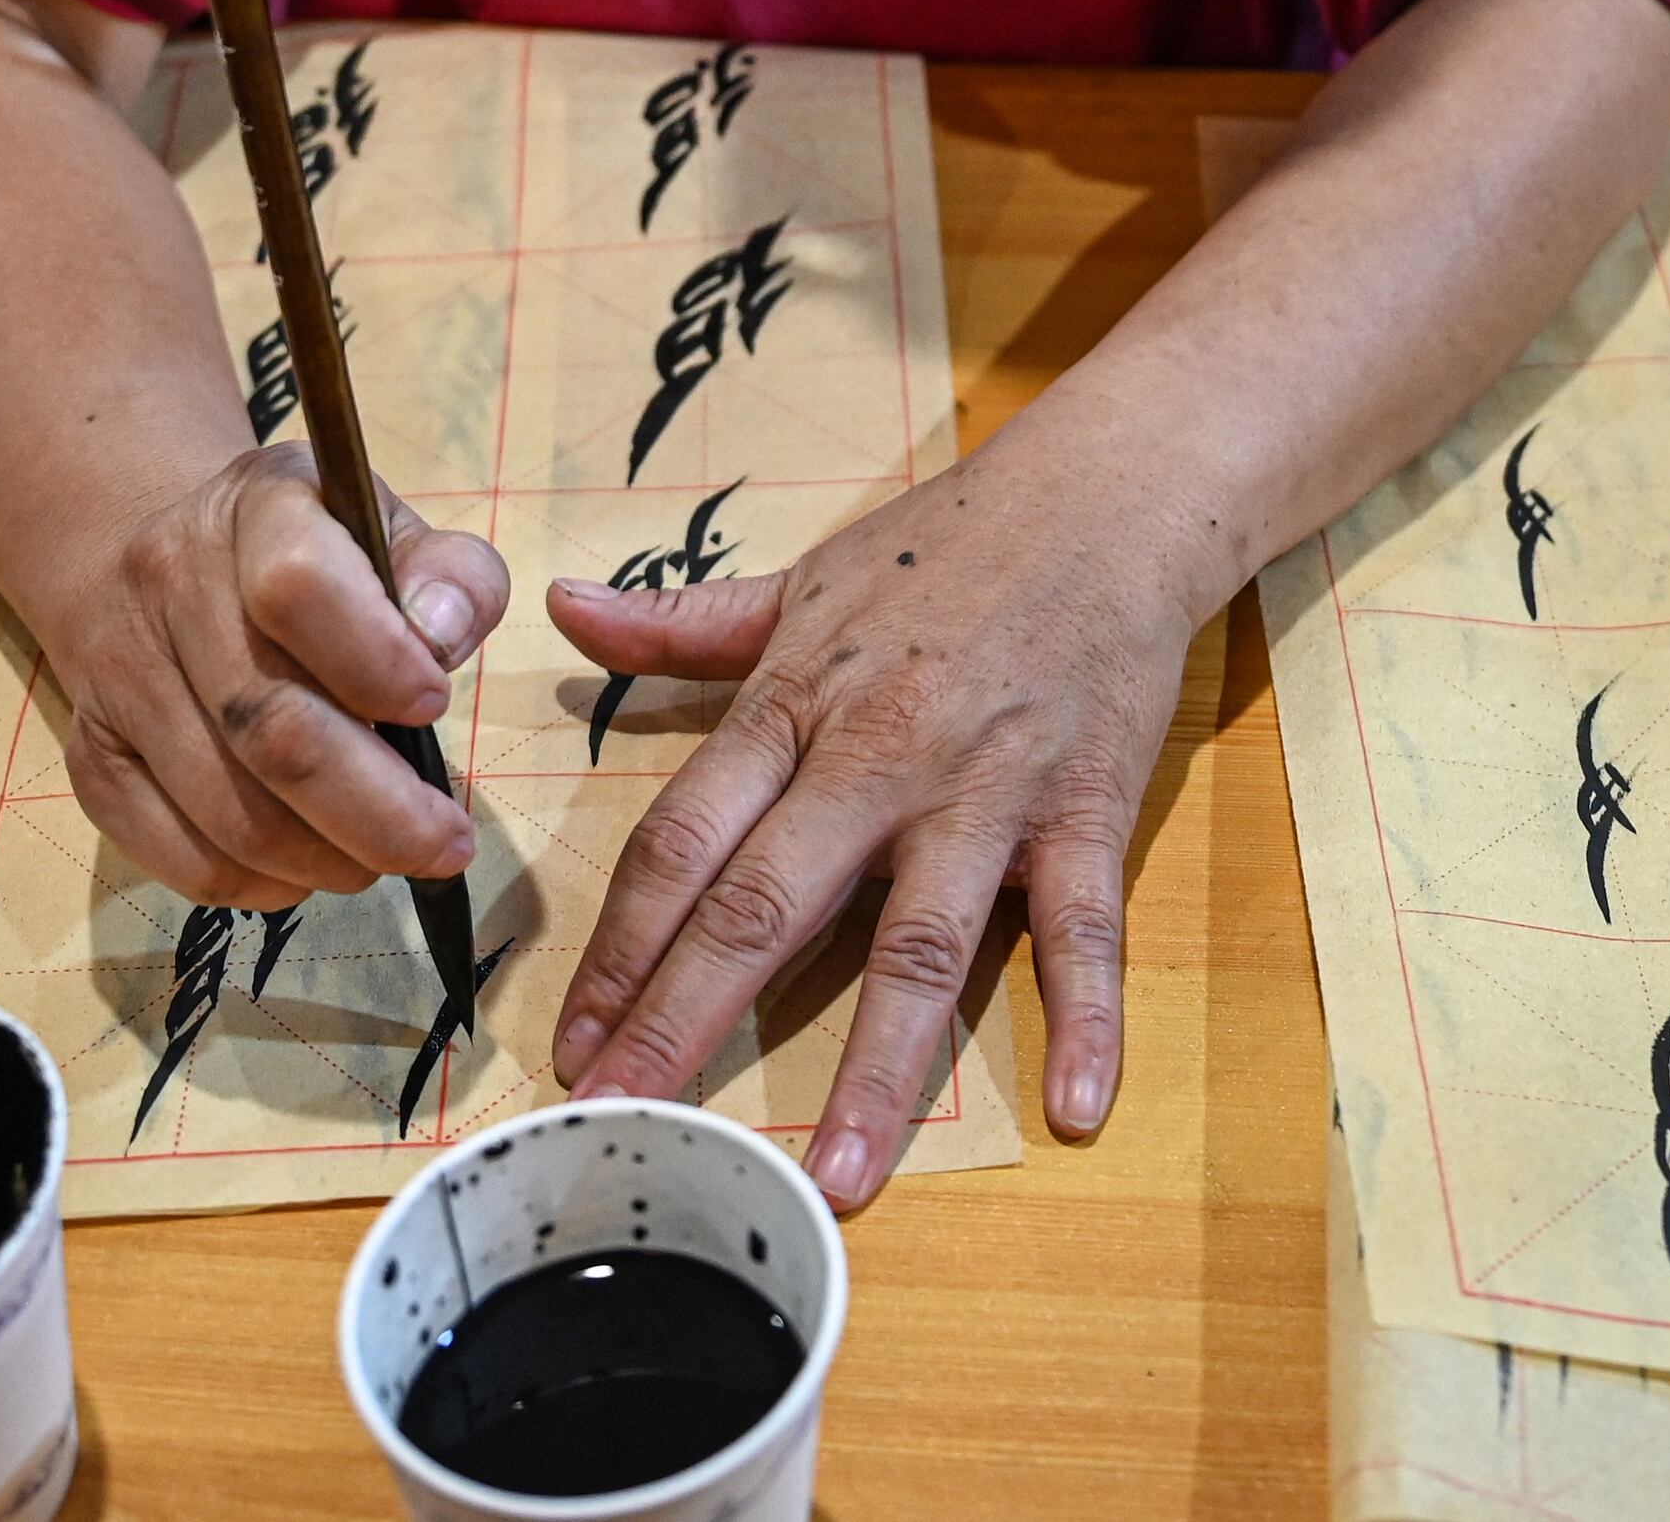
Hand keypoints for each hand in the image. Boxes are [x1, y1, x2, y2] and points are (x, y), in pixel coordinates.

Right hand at [44, 442, 509, 906]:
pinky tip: (311, 863)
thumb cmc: (315, 559)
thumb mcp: (391, 532)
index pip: (296, 586)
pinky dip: (265, 886)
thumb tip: (445, 636)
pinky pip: (184, 861)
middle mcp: (166, 581)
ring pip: (230, 813)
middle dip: (379, 810)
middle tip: (444, 843)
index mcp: (256, 505)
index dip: (377, 661)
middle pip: (268, 727)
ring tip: (386, 854)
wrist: (166, 569)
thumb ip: (450, 577)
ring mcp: (117, 677)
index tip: (434, 703)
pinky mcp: (94, 761)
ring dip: (329, 858)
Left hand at [544, 435, 1193, 1209]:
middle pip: (768, 904)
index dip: (622, 948)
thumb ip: (680, 621)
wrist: (1108, 494)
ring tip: (838, 1175)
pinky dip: (1087, 1016)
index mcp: (797, 705)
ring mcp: (985, 790)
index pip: (682, 842)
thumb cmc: (949, 542)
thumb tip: (561, 609)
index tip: (573, 1043)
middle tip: (632, 1118)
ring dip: (878, 1065)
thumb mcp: (801, 577)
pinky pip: (1083, 927)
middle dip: (692, 1018)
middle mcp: (879, 757)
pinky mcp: (1085, 809)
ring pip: (919, 943)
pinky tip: (1076, 1107)